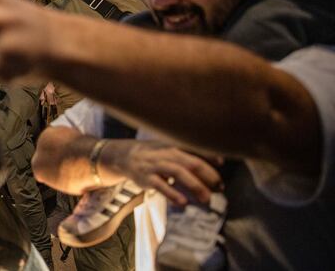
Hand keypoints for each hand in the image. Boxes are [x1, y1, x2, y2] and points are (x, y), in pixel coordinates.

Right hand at [101, 139, 222, 205]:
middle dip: (208, 175)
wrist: (124, 155)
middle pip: (191, 162)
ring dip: (195, 186)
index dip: (209, 154)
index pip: (195, 147)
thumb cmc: (155, 153)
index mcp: (174, 144)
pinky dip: (173, 194)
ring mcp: (156, 165)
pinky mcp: (147, 178)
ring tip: (206, 199)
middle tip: (220, 187)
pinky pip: (161, 186)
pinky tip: (183, 203)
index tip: (222, 163)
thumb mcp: (170, 147)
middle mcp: (166, 153)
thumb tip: (220, 160)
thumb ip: (191, 153)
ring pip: (178, 172)